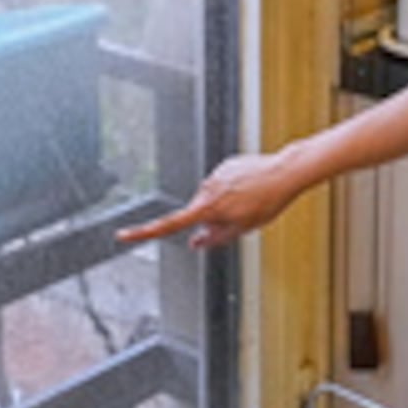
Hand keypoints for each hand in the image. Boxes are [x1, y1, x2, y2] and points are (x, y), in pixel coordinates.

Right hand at [116, 151, 304, 250]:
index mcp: (207, 208)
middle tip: (242, 218)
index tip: (123, 234)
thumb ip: (215, 238)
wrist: (284, 172)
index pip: (170, 224)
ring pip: (214, 197)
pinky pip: (225, 183)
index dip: (144, 232)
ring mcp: (215, 174)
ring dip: (227, 203)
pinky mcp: (226, 165)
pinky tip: (253, 187)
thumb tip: (196, 242)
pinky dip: (235, 189)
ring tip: (252, 200)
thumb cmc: (267, 202)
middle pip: (200, 212)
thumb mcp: (243, 229)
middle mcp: (206, 189)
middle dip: (213, 219)